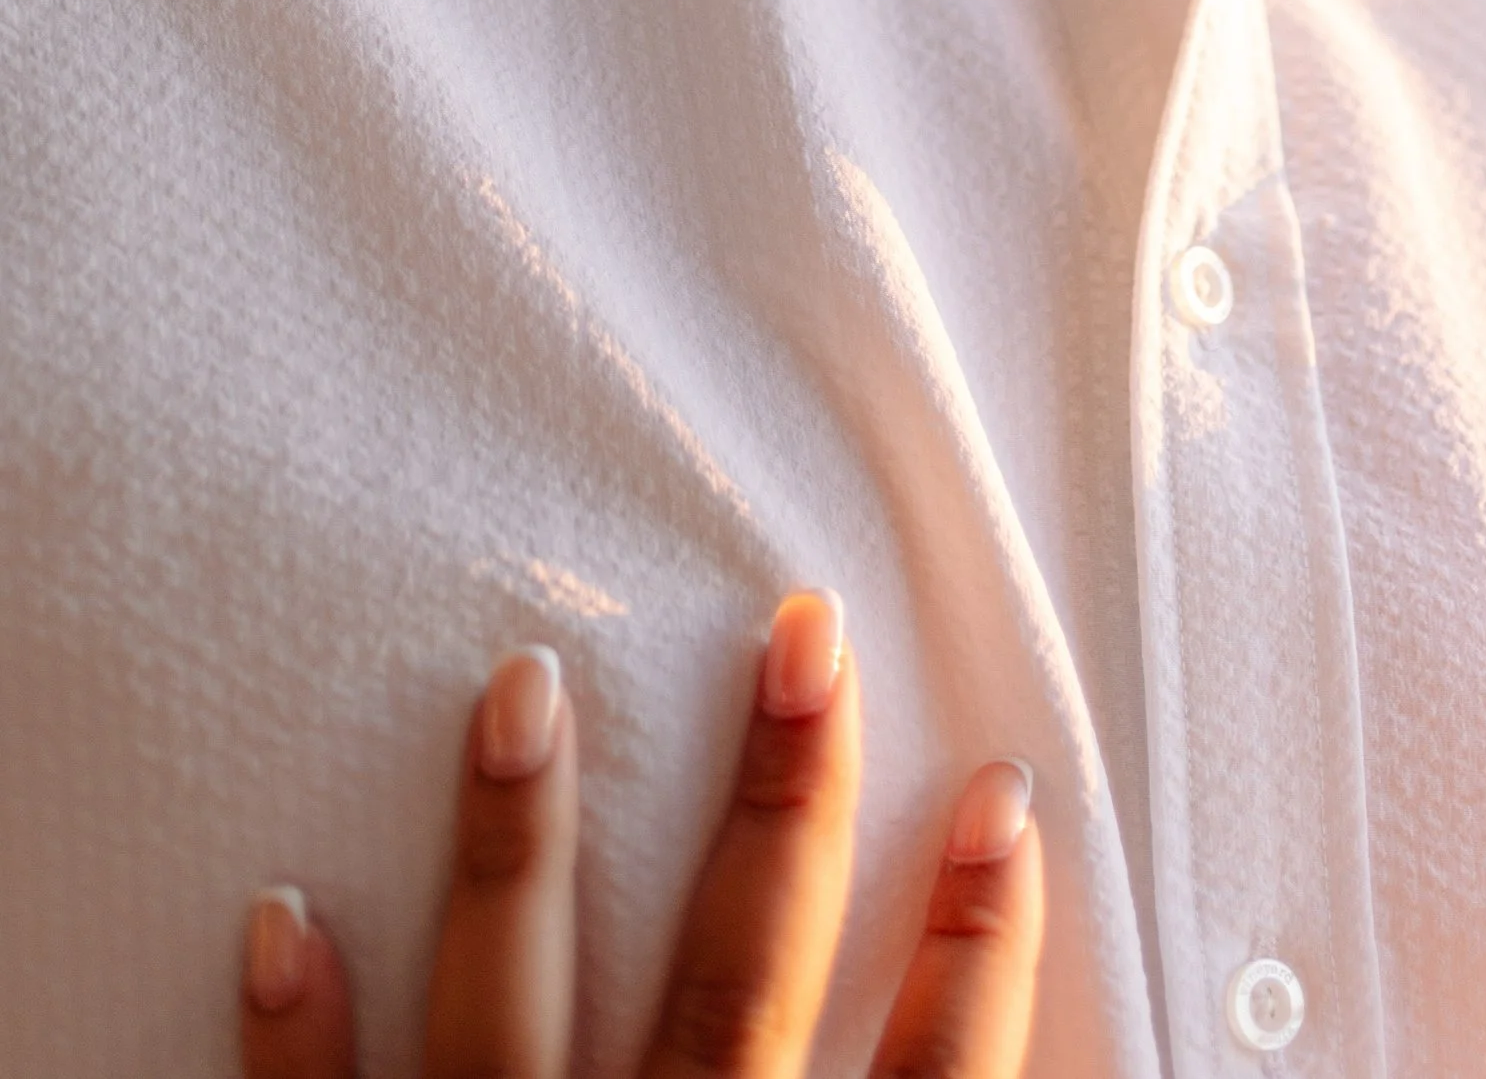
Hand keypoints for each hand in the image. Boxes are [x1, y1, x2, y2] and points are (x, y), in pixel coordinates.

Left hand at [237, 593, 1042, 1077]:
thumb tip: (1019, 1066)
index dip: (978, 943)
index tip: (1007, 794)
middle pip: (739, 994)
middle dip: (781, 808)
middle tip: (804, 633)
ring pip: (514, 1025)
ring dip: (517, 852)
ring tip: (517, 684)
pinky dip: (300, 1036)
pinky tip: (283, 912)